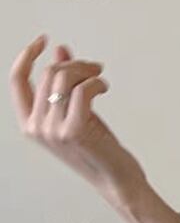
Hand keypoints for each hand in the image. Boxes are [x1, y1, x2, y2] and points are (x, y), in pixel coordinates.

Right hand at [9, 33, 148, 206]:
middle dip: (74, 65)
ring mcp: (53, 130)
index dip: (27, 55)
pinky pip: (82, 90)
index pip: (17, 80)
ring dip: (86, 71)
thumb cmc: (100, 152)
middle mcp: (37, 128)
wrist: (118, 182)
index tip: (45, 40)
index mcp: (30, 124)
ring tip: (101, 79)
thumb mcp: (77, 114)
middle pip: (48, 74)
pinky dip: (96, 82)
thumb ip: (66, 86)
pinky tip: (104, 87)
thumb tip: (62, 51)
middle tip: (95, 68)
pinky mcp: (74, 130)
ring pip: (64, 79)